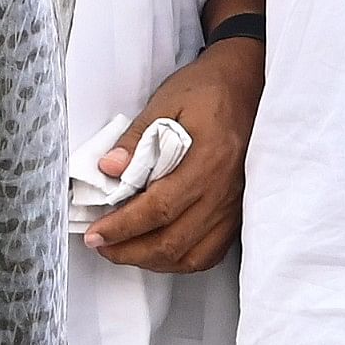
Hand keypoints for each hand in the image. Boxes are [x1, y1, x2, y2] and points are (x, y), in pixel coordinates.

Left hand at [85, 35, 259, 270]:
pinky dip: (182, 260)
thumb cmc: (208, 90)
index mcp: (208, 160)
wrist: (249, 84)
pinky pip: (211, 252)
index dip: (123, 227)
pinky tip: (160, 251)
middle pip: (174, 240)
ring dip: (153, 260)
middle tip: (101, 244)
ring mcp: (234, 204)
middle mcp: (224, 189)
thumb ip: (136, 138)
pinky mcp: (238, 211)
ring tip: (125, 250)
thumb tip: (108, 169)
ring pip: (192, 255)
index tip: (95, 233)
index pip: (160, 208)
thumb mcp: (167, 102)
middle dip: (129, 250)